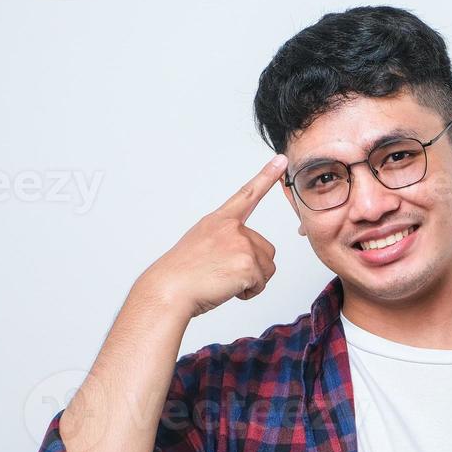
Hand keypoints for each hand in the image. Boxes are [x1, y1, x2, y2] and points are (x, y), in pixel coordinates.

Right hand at [139, 154, 288, 318]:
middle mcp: (231, 228)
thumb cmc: (181, 275)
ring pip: (267, 267)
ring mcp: (240, 243)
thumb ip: (224, 242)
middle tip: (223, 274)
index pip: (246, 195)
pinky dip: (248, 292)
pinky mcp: (247, 263)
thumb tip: (244, 256)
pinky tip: (227, 289)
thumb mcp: (200, 246)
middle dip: (252, 268)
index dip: (266, 177)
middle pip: (266, 249)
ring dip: (251, 281)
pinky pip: (261, 283)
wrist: (170, 290)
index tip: (281, 160)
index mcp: (218, 221)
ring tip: (223, 281)